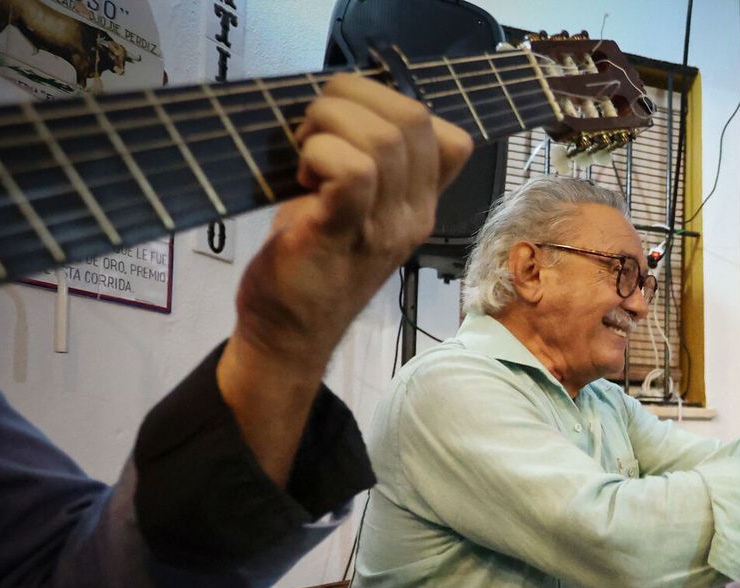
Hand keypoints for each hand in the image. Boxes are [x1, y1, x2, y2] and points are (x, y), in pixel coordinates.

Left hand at [229, 75, 472, 381]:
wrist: (288, 337)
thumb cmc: (312, 264)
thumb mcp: (359, 213)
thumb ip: (371, 170)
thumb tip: (344, 108)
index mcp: (421, 204)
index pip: (451, 137)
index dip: (392, 105)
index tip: (348, 126)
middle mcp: (414, 215)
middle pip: (414, 120)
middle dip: (351, 99)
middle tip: (313, 132)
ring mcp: (384, 228)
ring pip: (383, 140)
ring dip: (328, 126)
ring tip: (305, 155)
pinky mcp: (342, 235)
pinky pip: (352, 172)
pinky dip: (318, 155)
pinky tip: (301, 179)